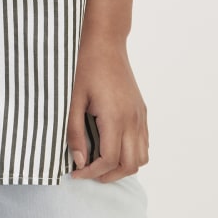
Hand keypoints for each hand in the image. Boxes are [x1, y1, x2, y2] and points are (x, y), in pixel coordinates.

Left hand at [67, 32, 148, 182]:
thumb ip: (75, 132)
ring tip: (101, 163)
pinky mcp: (142, 110)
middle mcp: (133, 119)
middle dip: (108, 175)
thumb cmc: (86, 66)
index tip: (76, 172)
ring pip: (141, 157)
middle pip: (129, 165)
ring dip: (122, 167)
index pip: (109, 160)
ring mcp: (140, 115)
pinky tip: (113, 147)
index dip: (92, 172)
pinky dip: (131, 153)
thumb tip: (79, 161)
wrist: (105, 42)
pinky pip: (144, 143)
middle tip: (87, 171)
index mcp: (115, 117)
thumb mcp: (73, 99)